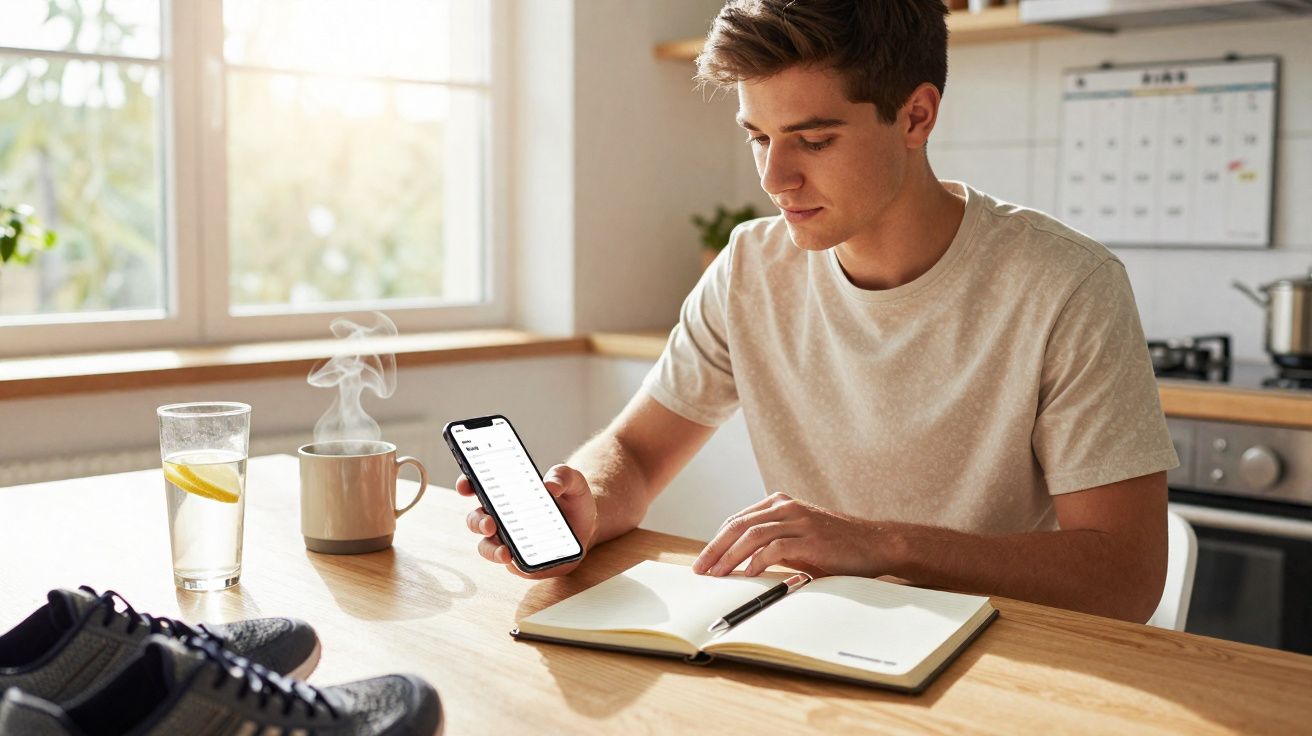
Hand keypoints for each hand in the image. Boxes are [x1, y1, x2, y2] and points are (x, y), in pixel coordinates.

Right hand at [458, 464, 597, 578]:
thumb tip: (550, 485)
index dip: (467, 484)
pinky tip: (521, 562)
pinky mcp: (522, 561)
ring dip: (492, 550)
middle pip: (477, 520)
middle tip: (490, 523)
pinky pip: (512, 565)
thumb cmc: (574, 500)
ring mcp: (509, 541)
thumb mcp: (573, 482)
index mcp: (505, 494)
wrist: (588, 527)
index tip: (466, 486)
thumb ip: (564, 475)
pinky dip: (514, 564)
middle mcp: (501, 518)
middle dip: (478, 522)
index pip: (477, 487)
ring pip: (488, 547)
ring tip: (506, 552)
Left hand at [691, 492, 890, 577]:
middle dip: (715, 548)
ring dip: (729, 556)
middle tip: (700, 569)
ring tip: (717, 575)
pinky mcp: (810, 537)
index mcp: (780, 503)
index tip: (703, 561)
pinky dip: (757, 561)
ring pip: (752, 535)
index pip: (737, 520)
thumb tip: (740, 563)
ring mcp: (799, 520)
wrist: (875, 544)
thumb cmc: (836, 547)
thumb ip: (772, 545)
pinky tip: (747, 575)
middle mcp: (786, 507)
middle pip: (738, 525)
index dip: (716, 541)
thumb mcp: (798, 541)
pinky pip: (775, 548)